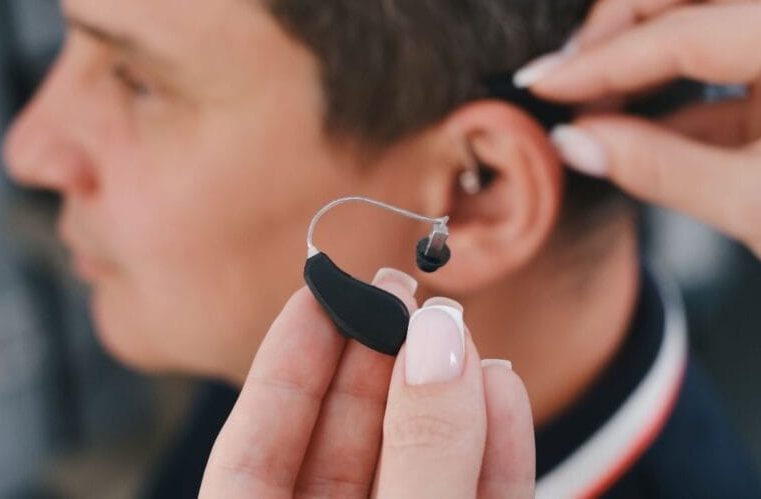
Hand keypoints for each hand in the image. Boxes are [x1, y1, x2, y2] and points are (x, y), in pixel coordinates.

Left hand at [198, 269, 534, 497]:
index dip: (286, 364)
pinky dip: (496, 452)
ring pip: (417, 469)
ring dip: (446, 400)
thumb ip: (420, 452)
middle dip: (378, 365)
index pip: (255, 451)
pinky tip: (505, 391)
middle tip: (403, 293)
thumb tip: (439, 338)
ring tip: (461, 333)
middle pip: (344, 446)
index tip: (318, 290)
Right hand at [516, 0, 760, 362]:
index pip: (689, 31)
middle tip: (574, 61)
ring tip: (596, 83)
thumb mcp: (760, 209)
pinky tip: (636, 117)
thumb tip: (575, 138)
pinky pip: (732, 51)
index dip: (605, 59)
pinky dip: (678, 79)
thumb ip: (656, 166)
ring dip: (652, 33)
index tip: (548, 84)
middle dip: (630, 10)